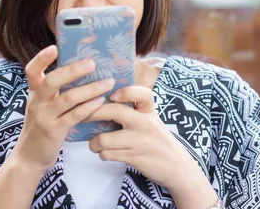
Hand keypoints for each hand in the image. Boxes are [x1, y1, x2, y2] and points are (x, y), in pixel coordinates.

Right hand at [11, 45, 113, 173]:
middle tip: (92, 63)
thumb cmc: (41, 126)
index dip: (41, 58)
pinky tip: (100, 101)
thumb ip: (54, 90)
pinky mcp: (54, 131)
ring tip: (107, 82)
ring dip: (90, 89)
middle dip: (73, 71)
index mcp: (33, 92)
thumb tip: (80, 70)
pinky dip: (88, 107)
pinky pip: (74, 116)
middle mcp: (36, 102)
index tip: (54, 47)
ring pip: (68, 99)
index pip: (32, 71)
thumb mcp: (41, 105)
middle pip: (52, 81)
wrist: (30, 156)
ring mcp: (44, 117)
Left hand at [86, 86, 217, 208]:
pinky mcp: (134, 157)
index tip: (113, 95)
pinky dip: (102, 154)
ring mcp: (139, 141)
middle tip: (82, 116)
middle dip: (92, 113)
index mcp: (149, 112)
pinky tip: (106, 153)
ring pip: (104, 138)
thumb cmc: (159, 140)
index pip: (142, 94)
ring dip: (93, 143)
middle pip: (114, 111)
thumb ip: (134, 110)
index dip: (126, 91)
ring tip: (95, 144)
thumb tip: (102, 100)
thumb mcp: (151, 120)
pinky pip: (107, 154)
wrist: (177, 168)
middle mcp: (145, 124)